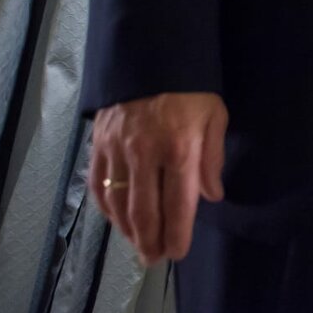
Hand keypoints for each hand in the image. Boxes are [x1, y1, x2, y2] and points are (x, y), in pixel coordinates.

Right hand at [88, 92, 227, 264]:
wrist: (150, 54)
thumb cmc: (191, 86)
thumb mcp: (215, 115)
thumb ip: (212, 158)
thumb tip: (212, 195)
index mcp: (179, 147)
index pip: (178, 202)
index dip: (178, 232)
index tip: (179, 251)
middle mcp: (145, 153)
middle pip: (144, 211)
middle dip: (151, 240)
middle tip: (156, 258)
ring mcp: (117, 149)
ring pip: (118, 203)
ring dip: (127, 230)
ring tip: (139, 244)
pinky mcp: (98, 144)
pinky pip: (98, 185)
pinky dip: (107, 208)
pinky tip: (116, 219)